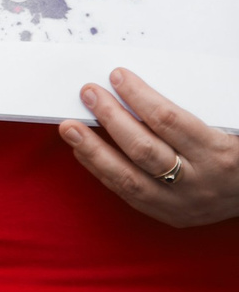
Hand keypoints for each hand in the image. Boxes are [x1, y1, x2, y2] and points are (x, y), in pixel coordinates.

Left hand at [61, 68, 238, 226]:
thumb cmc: (235, 151)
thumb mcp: (224, 126)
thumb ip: (188, 110)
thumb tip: (135, 82)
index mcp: (218, 152)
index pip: (169, 121)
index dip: (139, 96)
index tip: (117, 76)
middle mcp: (200, 181)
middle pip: (144, 150)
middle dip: (111, 118)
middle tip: (88, 93)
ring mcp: (184, 204)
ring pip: (130, 179)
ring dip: (94, 151)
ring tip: (69, 128)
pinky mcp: (171, 216)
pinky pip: (129, 195)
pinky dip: (102, 172)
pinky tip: (83, 152)